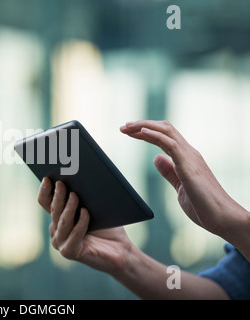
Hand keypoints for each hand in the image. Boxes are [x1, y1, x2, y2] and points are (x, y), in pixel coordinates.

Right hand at [37, 177, 132, 274]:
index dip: (44, 190)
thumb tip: (80, 177)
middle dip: (58, 196)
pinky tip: (86, 213)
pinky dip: (80, 223)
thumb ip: (83, 197)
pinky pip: (74, 235)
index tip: (47, 178)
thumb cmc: (107, 227)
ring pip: (63, 222)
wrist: (120, 249)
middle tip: (61, 183)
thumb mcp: (94, 207)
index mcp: (58, 217)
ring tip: (75, 196)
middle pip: (54, 210)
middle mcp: (56, 230)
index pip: (45, 202)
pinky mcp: (70, 252)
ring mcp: (61, 242)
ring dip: (69, 208)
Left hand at [120, 120, 248, 238]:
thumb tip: (156, 158)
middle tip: (123, 126)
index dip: (145, 132)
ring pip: (166, 131)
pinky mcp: (189, 166)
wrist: (223, 219)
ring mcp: (190, 157)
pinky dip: (154, 136)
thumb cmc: (204, 206)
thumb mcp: (179, 186)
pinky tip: (141, 133)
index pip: (163, 137)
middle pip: (164, 128)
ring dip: (144, 126)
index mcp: (186, 158)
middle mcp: (189, 153)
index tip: (128, 132)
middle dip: (141, 124)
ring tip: (127, 127)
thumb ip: (168, 172)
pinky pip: (170, 144)